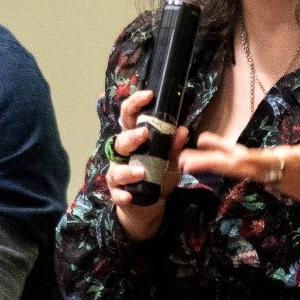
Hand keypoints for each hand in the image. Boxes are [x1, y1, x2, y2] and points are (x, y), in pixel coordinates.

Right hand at [105, 89, 190, 242]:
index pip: (131, 117)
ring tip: (142, 172)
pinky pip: (116, 193)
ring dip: (127, 170)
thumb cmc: (158, 176)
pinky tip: (129, 196)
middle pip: (120, 141)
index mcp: (135, 140)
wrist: (149, 204)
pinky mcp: (117, 193)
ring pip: (116, 168)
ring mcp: (118, 174)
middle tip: (144, 133)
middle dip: (131, 136)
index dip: (136, 104)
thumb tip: (183, 130)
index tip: (149, 95)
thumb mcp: (171, 162)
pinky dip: (122, 195)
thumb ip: (174, 148)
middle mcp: (123, 155)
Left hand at [178, 110, 299, 207]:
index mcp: (283, 162)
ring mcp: (263, 170)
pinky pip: (237, 164)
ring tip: (183, 159)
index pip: (256, 160)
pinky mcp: (262, 169)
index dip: (235, 158)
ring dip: (209, 161)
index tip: (216, 156)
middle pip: (236, 166)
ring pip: (233, 166)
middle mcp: (268, 168)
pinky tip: (204, 147)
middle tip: (184, 161)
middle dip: (211, 164)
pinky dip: (220, 156)